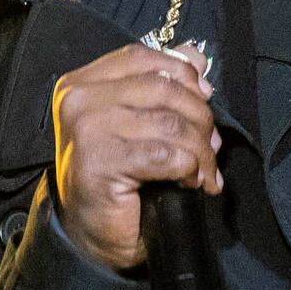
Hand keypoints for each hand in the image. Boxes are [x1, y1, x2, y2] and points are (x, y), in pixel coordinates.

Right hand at [50, 42, 221, 271]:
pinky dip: (189, 169)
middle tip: (211, 146)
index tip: (205, 97)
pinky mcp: (101, 162)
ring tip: (204, 171)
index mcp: (82, 83)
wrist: (91, 232)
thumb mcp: (138, 122)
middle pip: (163, 87)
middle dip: (199, 118)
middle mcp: (79, 99)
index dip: (182, 73)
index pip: (142, 57)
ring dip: (200, 150)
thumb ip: (161, 84)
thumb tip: (196, 57)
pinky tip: (190, 183)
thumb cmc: (113, 177)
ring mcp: (87, 129)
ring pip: (171, 123)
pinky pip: (167, 155)